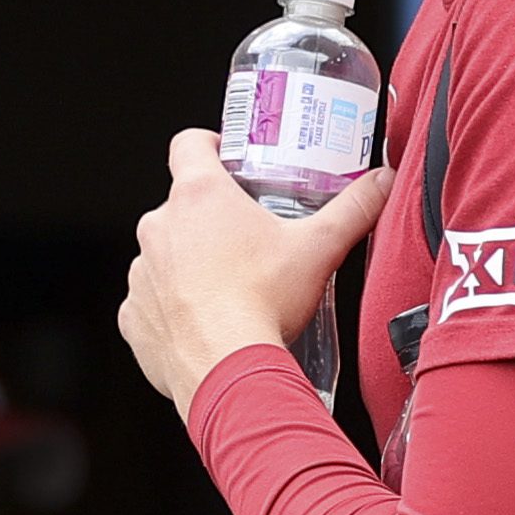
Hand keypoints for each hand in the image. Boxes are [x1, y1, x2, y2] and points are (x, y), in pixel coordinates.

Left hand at [121, 129, 387, 404]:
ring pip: (166, 255)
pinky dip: (175, 309)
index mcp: (199, 196)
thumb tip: (380, 184)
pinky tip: (207, 324)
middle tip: (249, 242)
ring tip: (230, 290)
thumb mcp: (319, 248)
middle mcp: (160, 226)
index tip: (225, 158)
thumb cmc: (263, 302)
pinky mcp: (134, 315)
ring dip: (190, 265)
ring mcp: (143, 271)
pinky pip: (153, 303)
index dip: (208, 146)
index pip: (189, 144)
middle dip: (212, 220)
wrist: (226, 370)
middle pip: (183, 206)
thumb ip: (354, 208)